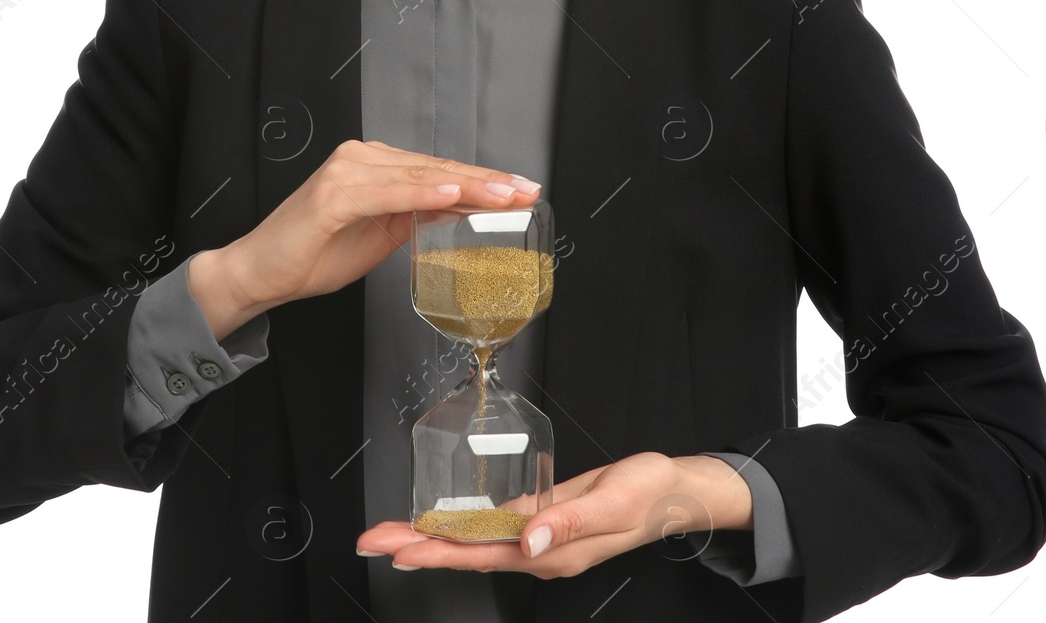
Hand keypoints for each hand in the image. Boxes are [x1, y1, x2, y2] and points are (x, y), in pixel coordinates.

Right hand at [220, 140, 540, 310]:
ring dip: (467, 186)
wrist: (260, 272)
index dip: (483, 181)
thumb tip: (456, 213)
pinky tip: (452, 197)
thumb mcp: (379, 236)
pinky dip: (423, 194)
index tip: (521, 190)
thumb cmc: (313, 255)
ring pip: (421, 177)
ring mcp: (348, 172)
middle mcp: (362, 159)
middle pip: (437, 170)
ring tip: (504, 195)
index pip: (439, 171)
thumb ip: (413, 218)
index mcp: (375, 166)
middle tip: (526, 190)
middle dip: (487, 181)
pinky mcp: (334, 193)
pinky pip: (389, 193)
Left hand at [355, 451, 752, 577]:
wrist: (672, 489)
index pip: (482, 556)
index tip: (399, 549)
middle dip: (418, 546)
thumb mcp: (613, 503)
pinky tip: (440, 523)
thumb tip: (527, 540)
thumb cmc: (647, 493)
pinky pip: (492, 528)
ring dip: (432, 537)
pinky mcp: (542, 519)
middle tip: (372, 539)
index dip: (437, 553)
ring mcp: (538, 538)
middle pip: (467, 553)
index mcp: (551, 553)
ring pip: (475, 541)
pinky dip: (461, 526)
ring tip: (392, 532)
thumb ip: (569, 522)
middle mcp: (538, 551)